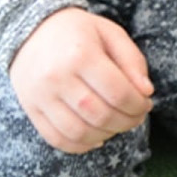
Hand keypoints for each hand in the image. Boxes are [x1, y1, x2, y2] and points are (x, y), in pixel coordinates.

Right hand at [9, 7, 153, 153]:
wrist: (30, 31)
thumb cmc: (77, 32)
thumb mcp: (109, 33)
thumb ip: (132, 60)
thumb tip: (146, 93)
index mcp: (80, 53)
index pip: (118, 93)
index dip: (138, 105)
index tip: (145, 104)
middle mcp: (56, 77)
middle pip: (100, 115)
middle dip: (126, 122)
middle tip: (134, 117)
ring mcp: (40, 96)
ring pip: (80, 133)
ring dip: (106, 135)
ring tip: (115, 125)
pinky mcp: (31, 109)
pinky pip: (57, 139)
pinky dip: (81, 145)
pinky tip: (95, 136)